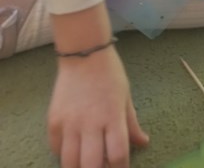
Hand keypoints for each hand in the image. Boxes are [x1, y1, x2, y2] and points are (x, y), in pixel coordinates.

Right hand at [48, 46, 148, 166]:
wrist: (83, 53)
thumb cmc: (110, 74)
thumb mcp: (126, 96)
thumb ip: (132, 123)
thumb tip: (143, 142)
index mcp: (113, 116)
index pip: (118, 154)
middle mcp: (91, 123)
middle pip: (91, 165)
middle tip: (101, 166)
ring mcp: (69, 123)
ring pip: (69, 163)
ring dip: (79, 167)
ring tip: (86, 161)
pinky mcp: (53, 121)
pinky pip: (56, 149)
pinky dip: (63, 155)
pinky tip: (72, 149)